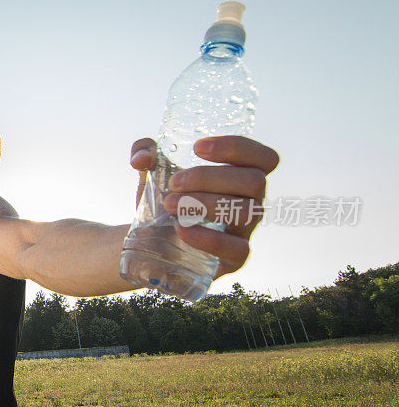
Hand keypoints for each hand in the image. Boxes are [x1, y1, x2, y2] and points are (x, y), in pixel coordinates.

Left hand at [129, 136, 279, 277]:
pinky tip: (181, 230)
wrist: (151, 241)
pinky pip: (237, 249)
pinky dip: (208, 239)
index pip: (264, 158)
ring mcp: (246, 231)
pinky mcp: (235, 259)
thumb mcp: (152, 171)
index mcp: (242, 175)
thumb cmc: (165, 198)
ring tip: (170, 205)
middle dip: (209, 177)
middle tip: (174, 183)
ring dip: (206, 203)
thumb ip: (144, 152)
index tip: (197, 147)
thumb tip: (142, 157)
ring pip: (246, 211)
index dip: (238, 147)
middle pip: (253, 181)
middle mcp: (252, 201)